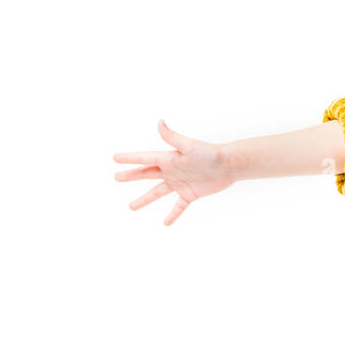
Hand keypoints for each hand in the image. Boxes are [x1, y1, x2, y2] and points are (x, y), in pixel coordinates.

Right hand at [113, 119, 235, 225]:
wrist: (229, 165)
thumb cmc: (210, 153)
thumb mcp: (189, 146)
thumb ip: (173, 137)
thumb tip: (159, 122)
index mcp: (168, 158)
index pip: (144, 159)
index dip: (130, 159)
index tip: (115, 158)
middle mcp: (171, 171)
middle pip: (147, 174)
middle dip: (132, 176)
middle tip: (116, 178)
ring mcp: (180, 183)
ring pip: (157, 193)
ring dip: (145, 200)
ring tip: (131, 207)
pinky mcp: (191, 194)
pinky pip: (179, 206)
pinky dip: (172, 214)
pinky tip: (165, 223)